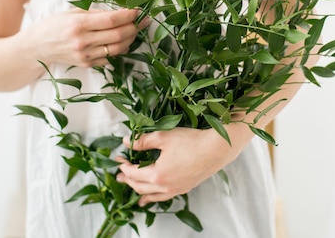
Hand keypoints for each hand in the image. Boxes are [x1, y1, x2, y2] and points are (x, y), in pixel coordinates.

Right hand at [24, 8, 149, 67]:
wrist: (37, 47)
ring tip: (136, 30)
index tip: (138, 10)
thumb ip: (95, 13)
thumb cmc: (54, 25)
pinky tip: (123, 41)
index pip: (111, 20)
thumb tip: (119, 12)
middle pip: (118, 35)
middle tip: (144, 20)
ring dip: (131, 39)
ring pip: (117, 49)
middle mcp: (83, 41)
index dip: (128, 15)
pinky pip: (110, 58)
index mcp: (79, 24)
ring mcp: (85, 55)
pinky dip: (119, 49)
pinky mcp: (87, 64)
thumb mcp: (72, 12)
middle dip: (135, 27)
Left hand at [115, 127, 246, 205]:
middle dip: (127, 179)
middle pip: (139, 186)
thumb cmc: (191, 141)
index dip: (123, 166)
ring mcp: (175, 190)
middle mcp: (165, 187)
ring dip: (139, 190)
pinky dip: (154, 197)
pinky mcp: (184, 188)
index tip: (119, 158)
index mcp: (157, 175)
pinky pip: (163, 197)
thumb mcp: (163, 137)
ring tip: (131, 188)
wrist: (216, 149)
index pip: (133, 173)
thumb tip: (127, 141)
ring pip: (151, 195)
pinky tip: (153, 196)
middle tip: (120, 173)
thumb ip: (143, 141)